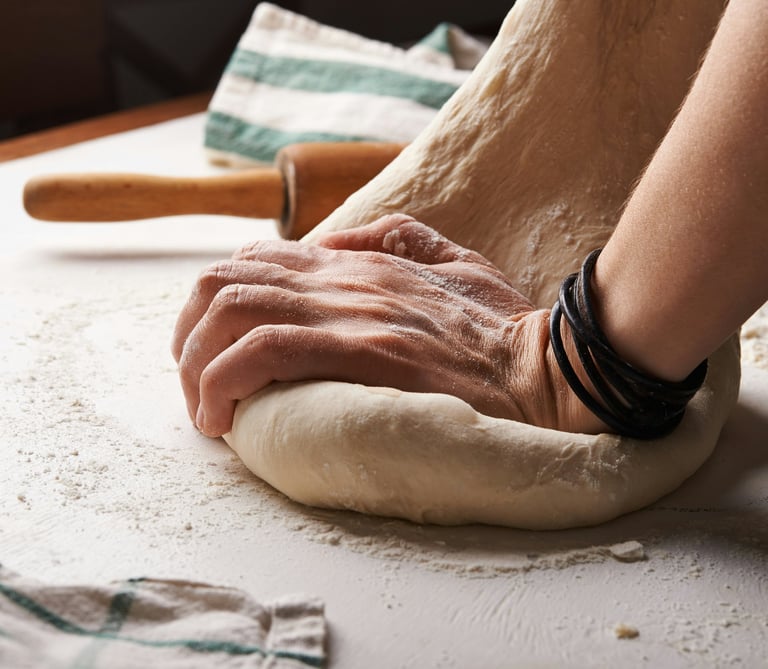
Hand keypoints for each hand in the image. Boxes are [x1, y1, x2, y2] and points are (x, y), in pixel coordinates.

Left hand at [172, 215, 603, 436]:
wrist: (547, 369)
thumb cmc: (502, 328)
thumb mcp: (454, 260)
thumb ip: (397, 237)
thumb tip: (335, 239)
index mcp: (359, 261)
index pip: (254, 260)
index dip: (216, 304)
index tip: (215, 353)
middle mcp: (344, 278)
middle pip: (224, 281)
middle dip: (188, 335)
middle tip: (197, 385)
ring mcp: (351, 312)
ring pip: (231, 311)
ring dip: (197, 364)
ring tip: (206, 410)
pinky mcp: (362, 352)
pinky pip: (262, 352)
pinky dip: (224, 382)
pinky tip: (224, 419)